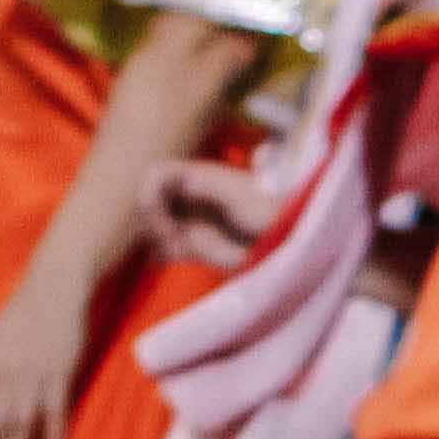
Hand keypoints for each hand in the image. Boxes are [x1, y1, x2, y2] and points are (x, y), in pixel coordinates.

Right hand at [144, 153, 279, 271]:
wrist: (291, 239)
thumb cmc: (273, 213)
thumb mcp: (244, 199)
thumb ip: (214, 188)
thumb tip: (186, 180)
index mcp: (198, 177)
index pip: (154, 175)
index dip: (149, 198)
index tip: (167, 226)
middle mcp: (188, 196)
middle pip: (147, 201)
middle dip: (151, 223)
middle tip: (173, 245)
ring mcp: (190, 218)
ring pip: (152, 224)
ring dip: (153, 239)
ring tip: (176, 254)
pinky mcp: (194, 243)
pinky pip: (164, 247)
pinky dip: (160, 255)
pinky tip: (170, 262)